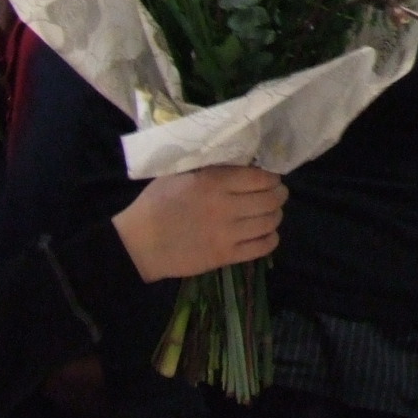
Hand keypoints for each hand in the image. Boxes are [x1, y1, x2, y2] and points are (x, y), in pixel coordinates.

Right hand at [112, 165, 285, 282]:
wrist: (138, 244)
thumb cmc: (156, 203)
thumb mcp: (180, 174)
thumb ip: (210, 167)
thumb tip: (240, 161)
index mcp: (214, 182)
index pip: (261, 178)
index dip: (272, 177)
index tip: (271, 178)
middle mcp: (225, 207)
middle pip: (271, 200)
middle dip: (279, 195)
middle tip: (276, 194)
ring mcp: (227, 234)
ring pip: (270, 222)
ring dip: (275, 216)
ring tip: (270, 213)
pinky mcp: (225, 256)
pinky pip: (263, 247)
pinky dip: (270, 239)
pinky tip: (265, 233)